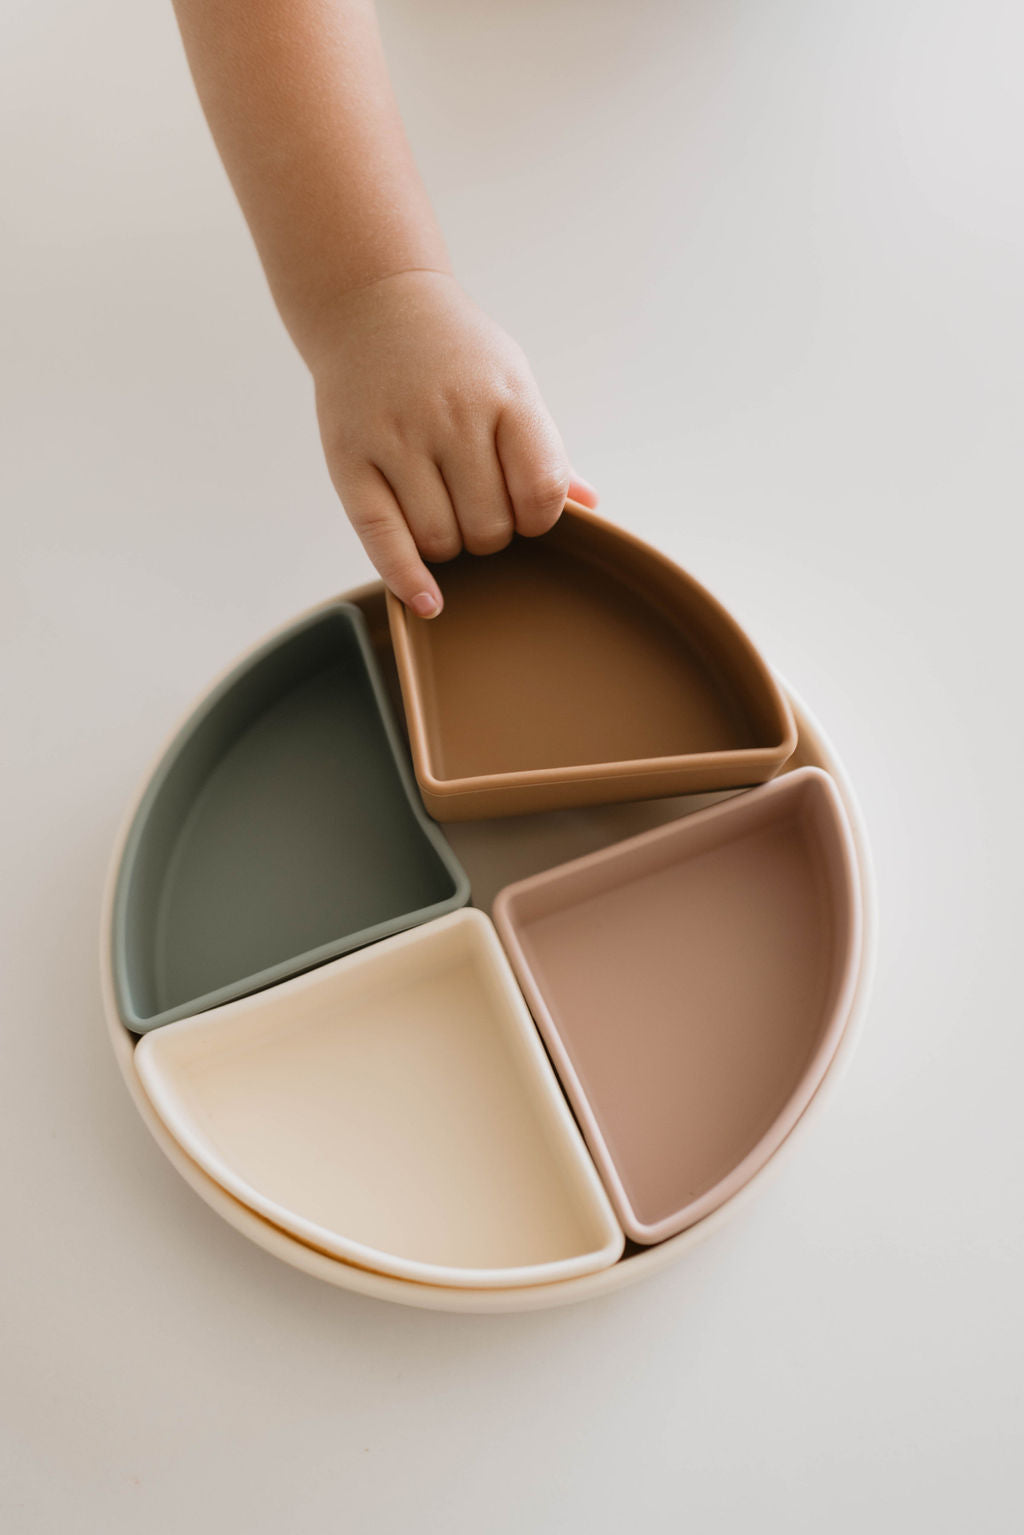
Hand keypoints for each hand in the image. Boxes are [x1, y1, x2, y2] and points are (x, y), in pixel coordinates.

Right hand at [310, 270, 596, 614]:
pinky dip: (408, 579)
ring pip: (440, 540)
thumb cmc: (454, 354)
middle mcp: (452, 416)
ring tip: (444, 515)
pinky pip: (383, 539)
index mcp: (505, 395)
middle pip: (490, 526)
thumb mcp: (512, 382)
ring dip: (450, 548)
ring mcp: (397, 437)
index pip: (542, 490)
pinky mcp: (349, 459)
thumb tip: (592, 506)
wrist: (372, 303)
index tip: (526, 512)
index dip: (540, 519)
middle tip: (477, 508)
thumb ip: (545, 449)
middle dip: (492, 534)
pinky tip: (428, 600)